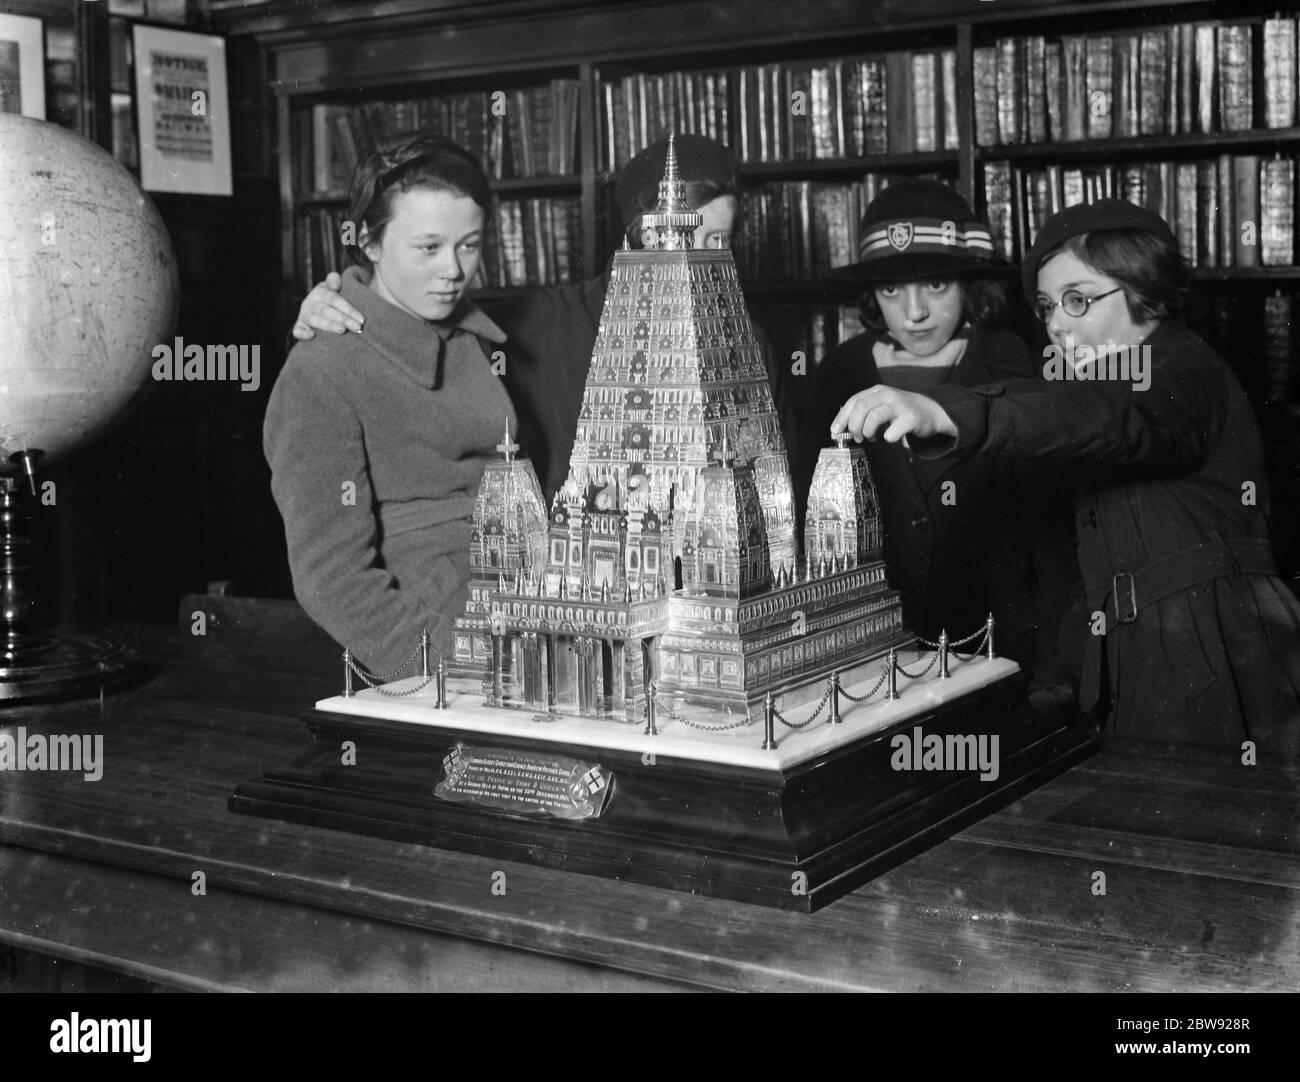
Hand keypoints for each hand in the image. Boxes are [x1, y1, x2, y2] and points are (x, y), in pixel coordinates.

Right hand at [291, 272, 364, 338]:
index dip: (348, 309)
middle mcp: (310, 303)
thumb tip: (335, 276)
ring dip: (328, 325)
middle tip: (357, 328)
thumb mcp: (334, 289)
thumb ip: (335, 283)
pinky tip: (312, 336)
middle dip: (343, 319)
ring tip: (342, 330)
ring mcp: (304, 315)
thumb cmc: (332, 301)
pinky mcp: (299, 327)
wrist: (317, 307)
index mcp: (320, 292)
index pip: (334, 299)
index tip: (361, 319)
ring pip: (314, 320)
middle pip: (326, 310)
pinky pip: (297, 331)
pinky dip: (302, 334)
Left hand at [831, 385, 957, 443]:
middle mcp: (887, 394)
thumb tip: (841, 429)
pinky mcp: (911, 418)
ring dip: (867, 432)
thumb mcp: (881, 406)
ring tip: (871, 437)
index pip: (853, 401)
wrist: (930, 411)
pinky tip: (889, 437)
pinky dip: (887, 438)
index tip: (835, 432)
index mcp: (877, 391)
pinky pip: (892, 432)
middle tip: (857, 437)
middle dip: (854, 426)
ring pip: (874, 417)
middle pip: (861, 407)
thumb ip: (863, 413)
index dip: (841, 417)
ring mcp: (900, 405)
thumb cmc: (900, 412)